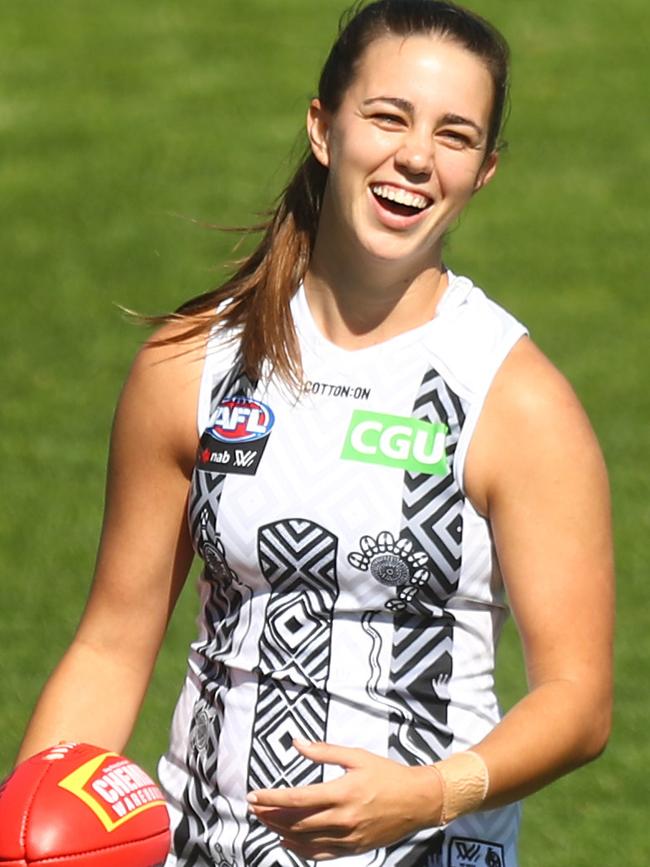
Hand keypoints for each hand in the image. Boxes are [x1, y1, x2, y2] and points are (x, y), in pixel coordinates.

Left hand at [247, 739, 441, 860]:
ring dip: (280, 831)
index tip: (253, 795)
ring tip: (265, 822)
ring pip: (305, 840)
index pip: (297, 798)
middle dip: (270, 815)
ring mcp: (348, 837)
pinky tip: (287, 841)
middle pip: (296, 821)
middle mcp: (342, 818)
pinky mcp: (353, 849)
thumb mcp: (356, 756)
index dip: (271, 798)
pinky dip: (300, 850)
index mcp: (342, 792)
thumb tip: (297, 743)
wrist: (417, 801)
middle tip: (254, 809)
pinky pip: (320, 854)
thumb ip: (324, 750)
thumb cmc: (387, 774)